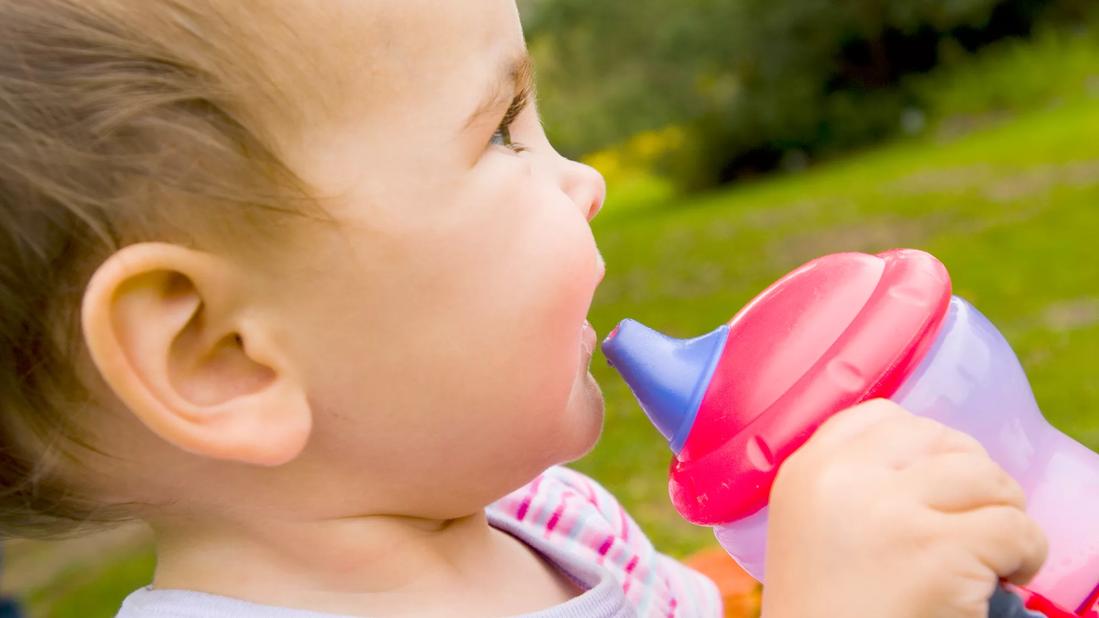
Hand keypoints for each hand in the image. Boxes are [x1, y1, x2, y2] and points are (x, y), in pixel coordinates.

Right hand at [761, 399, 1047, 617]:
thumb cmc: (823, 610)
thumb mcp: (808, 524)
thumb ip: (847, 481)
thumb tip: (934, 458)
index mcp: (808, 469)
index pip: (882, 416)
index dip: (924, 444)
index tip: (935, 485)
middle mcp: (844, 477)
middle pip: (941, 439)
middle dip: (972, 478)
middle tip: (971, 522)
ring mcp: (891, 510)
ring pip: (987, 477)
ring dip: (1004, 513)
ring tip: (992, 552)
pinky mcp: (938, 550)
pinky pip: (1016, 528)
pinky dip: (1026, 555)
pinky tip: (1007, 577)